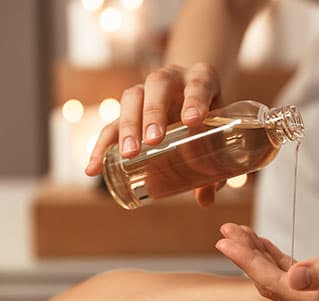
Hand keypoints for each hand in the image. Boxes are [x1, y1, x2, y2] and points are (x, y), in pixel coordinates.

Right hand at [85, 63, 222, 206]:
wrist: (194, 93)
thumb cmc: (211, 114)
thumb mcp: (220, 131)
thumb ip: (216, 163)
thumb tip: (206, 200)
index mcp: (201, 77)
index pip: (199, 83)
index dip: (195, 100)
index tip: (193, 120)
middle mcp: (171, 78)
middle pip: (158, 86)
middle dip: (154, 113)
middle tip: (154, 140)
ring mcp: (146, 90)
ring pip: (131, 98)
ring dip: (128, 126)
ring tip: (129, 154)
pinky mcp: (128, 109)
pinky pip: (112, 122)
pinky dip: (101, 145)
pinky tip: (94, 168)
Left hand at [216, 223, 318, 300]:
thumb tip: (293, 278)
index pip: (276, 284)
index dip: (247, 262)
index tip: (224, 238)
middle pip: (272, 282)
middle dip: (246, 257)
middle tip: (224, 231)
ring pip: (281, 277)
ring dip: (258, 255)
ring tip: (237, 232)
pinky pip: (296, 272)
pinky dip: (277, 256)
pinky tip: (265, 244)